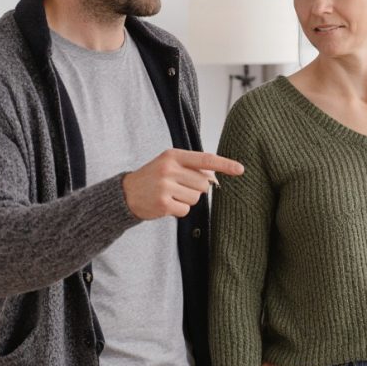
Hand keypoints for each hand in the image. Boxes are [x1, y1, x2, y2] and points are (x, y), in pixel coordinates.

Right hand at [122, 149, 243, 219]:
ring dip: (187, 200)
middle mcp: (169, 168)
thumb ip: (192, 168)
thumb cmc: (153, 178)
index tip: (240, 169)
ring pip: (196, 198)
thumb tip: (216, 178)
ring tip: (170, 195)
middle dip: (196, 189)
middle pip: (204, 183)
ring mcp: (165, 186)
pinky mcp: (163, 204)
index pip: (205, 159)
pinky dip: (179, 210)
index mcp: (173, 155)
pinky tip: (166, 204)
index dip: (225, 164)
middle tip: (178, 187)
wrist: (126, 193)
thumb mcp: (170, 164)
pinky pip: (186, 210)